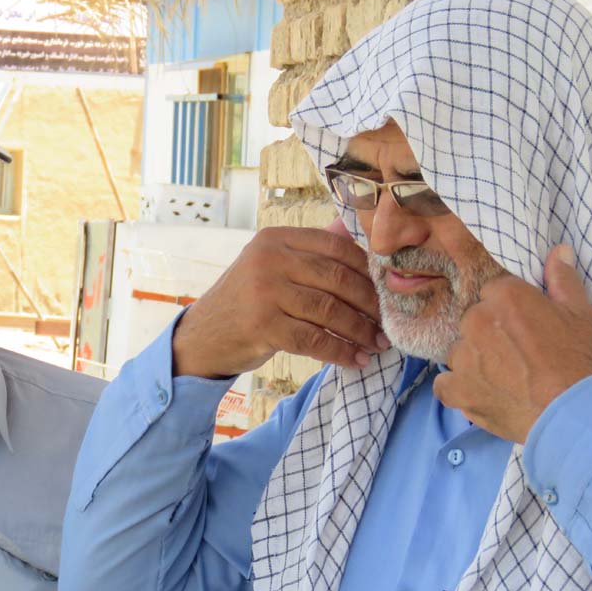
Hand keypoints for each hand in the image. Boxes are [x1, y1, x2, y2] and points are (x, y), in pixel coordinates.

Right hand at [172, 223, 386, 377]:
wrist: (203, 337)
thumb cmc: (247, 302)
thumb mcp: (270, 266)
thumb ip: (309, 250)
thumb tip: (354, 230)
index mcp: (275, 238)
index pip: (335, 246)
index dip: (366, 269)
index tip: (385, 290)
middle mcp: (268, 259)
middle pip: (336, 277)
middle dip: (369, 303)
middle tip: (388, 322)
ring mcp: (263, 292)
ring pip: (329, 310)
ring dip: (359, 331)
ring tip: (377, 344)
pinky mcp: (262, 326)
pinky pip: (314, 340)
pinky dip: (339, 352)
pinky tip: (355, 360)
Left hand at [433, 245, 591, 442]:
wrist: (570, 414)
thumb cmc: (578, 362)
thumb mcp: (581, 314)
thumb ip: (562, 279)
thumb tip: (557, 251)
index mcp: (504, 297)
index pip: (493, 293)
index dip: (508, 310)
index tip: (523, 326)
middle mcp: (476, 321)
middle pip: (473, 321)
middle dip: (490, 334)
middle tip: (517, 355)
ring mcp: (462, 356)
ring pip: (460, 352)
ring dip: (475, 362)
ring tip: (504, 378)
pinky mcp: (455, 389)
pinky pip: (445, 384)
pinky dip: (459, 389)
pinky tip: (482, 393)